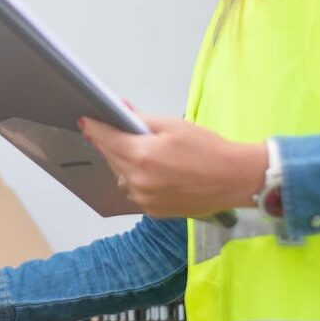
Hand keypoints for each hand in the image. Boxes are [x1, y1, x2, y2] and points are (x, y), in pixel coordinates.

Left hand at [80, 112, 266, 217]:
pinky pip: (134, 190)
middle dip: (111, 143)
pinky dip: (136, 178)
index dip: (94, 128)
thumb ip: (142, 119)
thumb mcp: (174, 125)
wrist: (234, 179)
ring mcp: (144, 198)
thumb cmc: (208, 149)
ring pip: (121, 175)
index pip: (106, 139)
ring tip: (141, 151)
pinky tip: (153, 170)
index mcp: (142, 156)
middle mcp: (138, 181)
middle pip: (112, 157)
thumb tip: (121, 110)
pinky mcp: (152, 210)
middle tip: (115, 130)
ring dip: (123, 162)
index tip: (85, 121)